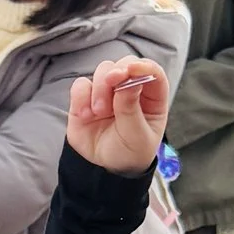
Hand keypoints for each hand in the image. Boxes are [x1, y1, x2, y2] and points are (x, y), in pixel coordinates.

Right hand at [64, 57, 170, 174]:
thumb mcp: (136, 136)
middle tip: (112, 82)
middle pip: (124, 65)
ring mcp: (107, 93)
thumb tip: (127, 81)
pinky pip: (80, 85)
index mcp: (151, 97)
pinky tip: (86, 115)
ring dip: (99, 88)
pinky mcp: (85, 99)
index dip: (143, 66)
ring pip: (102, 71)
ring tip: (99, 113)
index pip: (153, 72)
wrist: (105, 169)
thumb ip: (131, 109)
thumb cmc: (130, 153)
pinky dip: (81, 96)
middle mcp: (130, 89)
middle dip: (117, 72)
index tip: (131, 70)